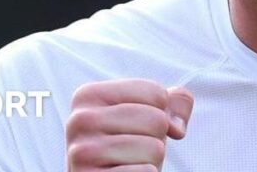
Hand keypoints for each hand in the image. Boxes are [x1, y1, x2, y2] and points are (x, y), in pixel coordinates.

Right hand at [66, 79, 194, 170]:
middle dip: (156, 138)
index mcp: (89, 95)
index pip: (155, 92)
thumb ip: (171, 102)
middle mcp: (80, 120)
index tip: (139, 126)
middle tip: (135, 149)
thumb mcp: (146, 117)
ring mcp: (82, 152)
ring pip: (154, 148)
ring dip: (151, 160)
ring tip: (129, 163)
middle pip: (156, 119)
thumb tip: (177, 125)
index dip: (160, 113)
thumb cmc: (127, 148)